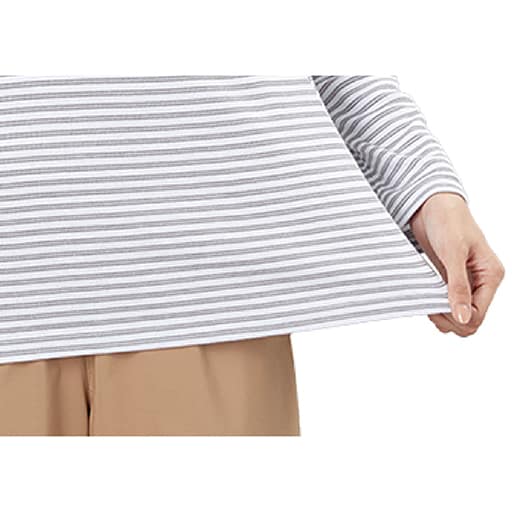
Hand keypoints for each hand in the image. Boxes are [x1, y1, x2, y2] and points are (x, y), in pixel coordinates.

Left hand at [410, 192, 504, 336]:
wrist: (432, 205)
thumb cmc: (447, 221)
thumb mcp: (452, 253)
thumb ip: (458, 286)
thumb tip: (463, 317)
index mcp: (491, 275)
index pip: (478, 314)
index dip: (457, 318)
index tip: (434, 308)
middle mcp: (482, 282)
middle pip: (470, 320)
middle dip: (450, 320)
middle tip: (429, 307)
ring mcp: (467, 282)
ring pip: (459, 316)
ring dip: (442, 316)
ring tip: (426, 301)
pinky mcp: (451, 280)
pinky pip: (447, 304)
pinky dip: (436, 306)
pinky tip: (425, 297)